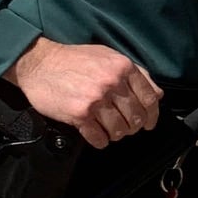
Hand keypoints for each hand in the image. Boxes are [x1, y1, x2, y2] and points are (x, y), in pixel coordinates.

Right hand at [7, 38, 163, 148]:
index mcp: (123, 67)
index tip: (149, 123)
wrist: (40, 64)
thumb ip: (135, 73)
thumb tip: (157, 94)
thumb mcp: (109, 57)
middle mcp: (112, 83)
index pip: (149, 98)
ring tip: (110, 131)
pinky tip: (98, 136)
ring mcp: (95, 99)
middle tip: (126, 128)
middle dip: (133, 126)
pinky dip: (100, 141)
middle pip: (136, 116)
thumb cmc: (74, 59)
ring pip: (119, 129)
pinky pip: (98, 137)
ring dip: (116, 134)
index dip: (152, 115)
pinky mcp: (79, 114)